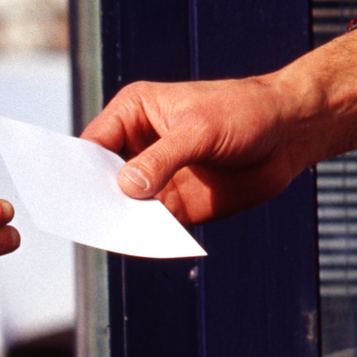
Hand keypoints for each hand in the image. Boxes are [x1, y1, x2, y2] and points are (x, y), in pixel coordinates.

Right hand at [81, 28, 356, 225]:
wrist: (289, 135)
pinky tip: (141, 243)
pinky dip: (145, 236)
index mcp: (133, 114)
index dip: (75, 167)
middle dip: (92, 198)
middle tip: (81, 219)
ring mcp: (154, 178)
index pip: (92, 144)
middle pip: (100, 179)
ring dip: (118, 221)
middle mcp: (137, 147)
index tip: (66, 191)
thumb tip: (125, 190)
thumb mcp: (201, 129)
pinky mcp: (174, 206)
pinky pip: (150, 225)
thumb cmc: (245, 113)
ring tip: (108, 236)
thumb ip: (162, 158)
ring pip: (123, 206)